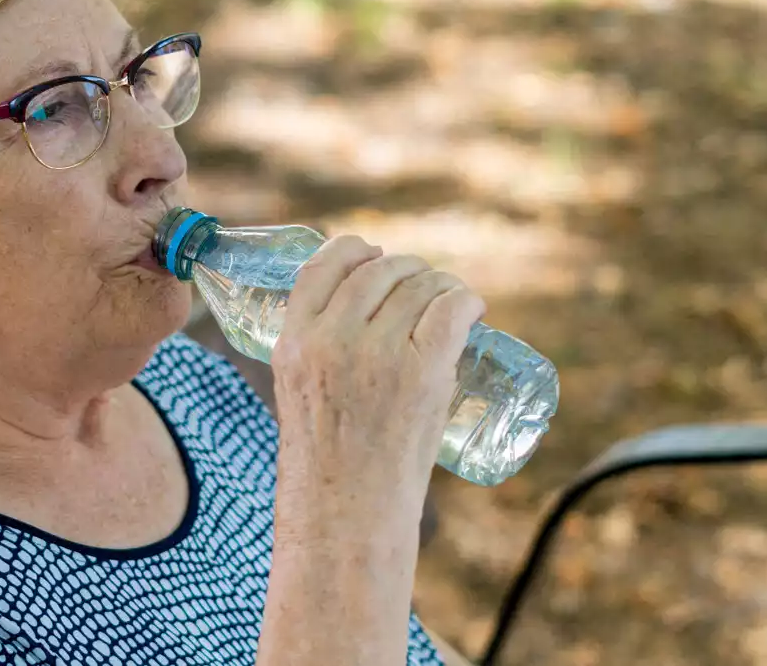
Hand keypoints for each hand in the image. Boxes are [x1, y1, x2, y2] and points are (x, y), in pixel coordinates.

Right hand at [270, 235, 486, 531]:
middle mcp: (332, 339)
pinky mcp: (422, 372)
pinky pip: (451, 310)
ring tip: (451, 300)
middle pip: (379, 270)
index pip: (324, 264)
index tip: (374, 255)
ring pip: (420, 285)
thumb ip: (319, 346)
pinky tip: (472, 308)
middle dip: (406, 270)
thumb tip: (366, 308)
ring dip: (441, 285)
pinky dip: (466, 301)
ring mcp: (379, 354)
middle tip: (422, 286)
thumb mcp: (297, 389)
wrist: (346, 516)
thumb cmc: (326, 463)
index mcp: (294, 340)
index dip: (355, 250)